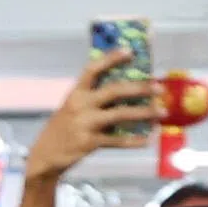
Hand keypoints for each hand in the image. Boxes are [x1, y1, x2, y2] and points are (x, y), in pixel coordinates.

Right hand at [24, 55, 154, 179]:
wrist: (45, 156)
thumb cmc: (64, 128)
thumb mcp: (72, 108)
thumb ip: (93, 98)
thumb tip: (127, 90)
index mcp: (76, 93)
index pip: (92, 69)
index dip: (110, 58)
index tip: (129, 50)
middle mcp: (80, 105)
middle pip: (114, 91)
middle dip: (139, 88)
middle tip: (159, 87)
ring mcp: (85, 124)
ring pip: (120, 115)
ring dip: (144, 113)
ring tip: (162, 112)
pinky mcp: (89, 143)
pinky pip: (117, 140)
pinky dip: (134, 140)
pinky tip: (148, 138)